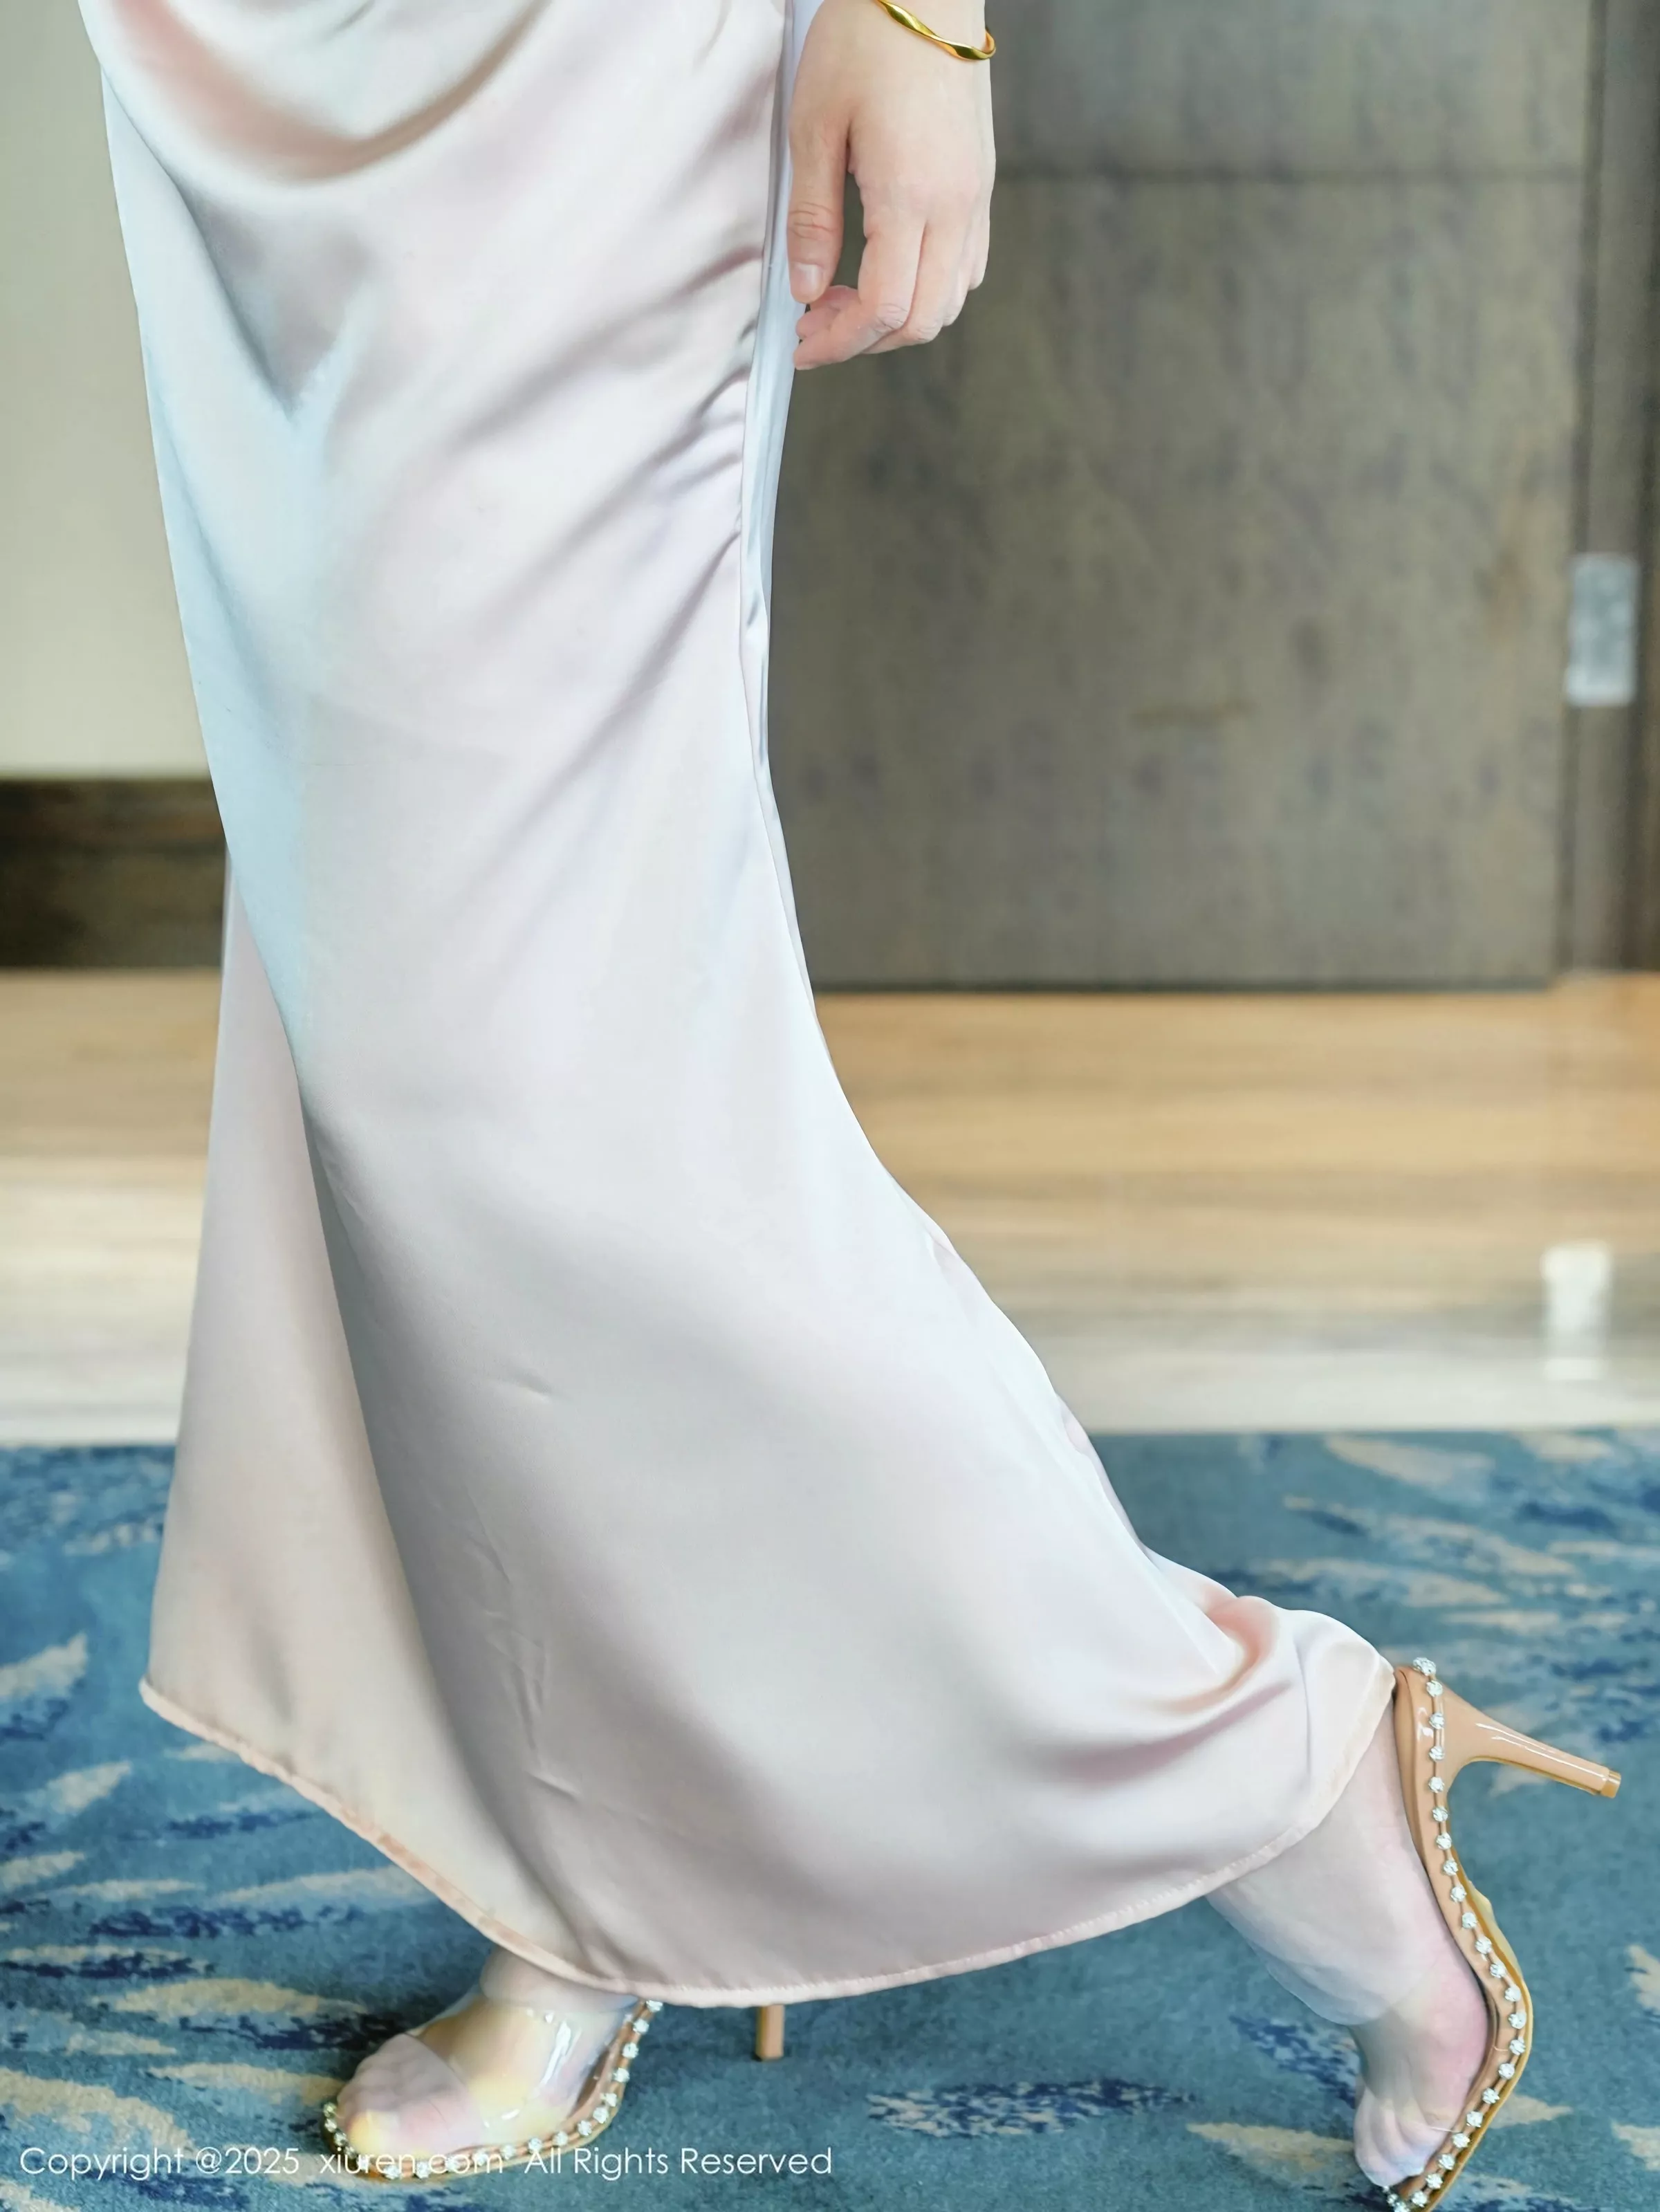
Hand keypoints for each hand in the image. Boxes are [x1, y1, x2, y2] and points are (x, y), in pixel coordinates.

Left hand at [787, 0, 994, 368]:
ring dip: (898, 319)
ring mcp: (977, 198)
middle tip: (818, 322)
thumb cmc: (866, 41)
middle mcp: (956, 207)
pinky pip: (967, 267)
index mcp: (911, 196)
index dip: (841, 340)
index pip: (883, 306)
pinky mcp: (982, 185)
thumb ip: (812, 217)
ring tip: (846, 297)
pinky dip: (928, 290)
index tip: (804, 343)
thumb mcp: (815, 127)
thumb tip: (806, 289)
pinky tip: (888, 268)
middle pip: (923, 319)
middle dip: (866, 340)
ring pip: (950, 301)